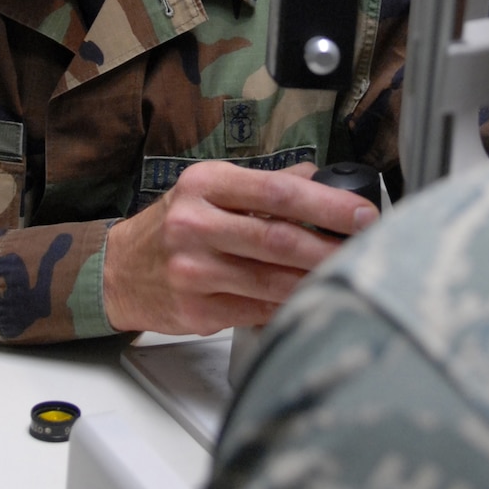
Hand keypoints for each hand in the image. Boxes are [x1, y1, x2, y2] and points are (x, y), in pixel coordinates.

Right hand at [103, 161, 379, 335]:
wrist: (120, 271)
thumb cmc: (173, 226)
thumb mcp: (209, 190)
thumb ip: (263, 185)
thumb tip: (318, 178)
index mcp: (205, 185)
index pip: (278, 192)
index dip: (327, 205)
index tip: (364, 214)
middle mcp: (195, 225)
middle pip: (279, 240)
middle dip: (332, 247)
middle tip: (368, 249)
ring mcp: (194, 271)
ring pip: (273, 281)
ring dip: (317, 281)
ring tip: (349, 276)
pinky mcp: (197, 310)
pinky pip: (258, 310)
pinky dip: (290, 305)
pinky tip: (311, 299)